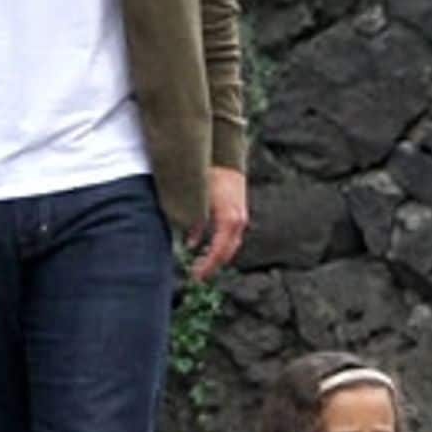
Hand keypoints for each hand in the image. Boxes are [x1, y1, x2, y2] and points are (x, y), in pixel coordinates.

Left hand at [188, 165, 247, 280]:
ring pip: (230, 244)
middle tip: (195, 273)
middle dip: (212, 264)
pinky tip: (203, 245)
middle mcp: (238, 220)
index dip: (207, 266)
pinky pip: (230, 234)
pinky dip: (218, 243)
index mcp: (229, 220)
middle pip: (227, 252)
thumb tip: (191, 244)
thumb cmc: (208, 175)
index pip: (219, 252)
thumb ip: (194, 223)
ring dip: (215, 254)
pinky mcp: (238, 211)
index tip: (195, 276)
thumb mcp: (196, 200)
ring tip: (199, 261)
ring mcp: (240, 216)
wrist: (224, 155)